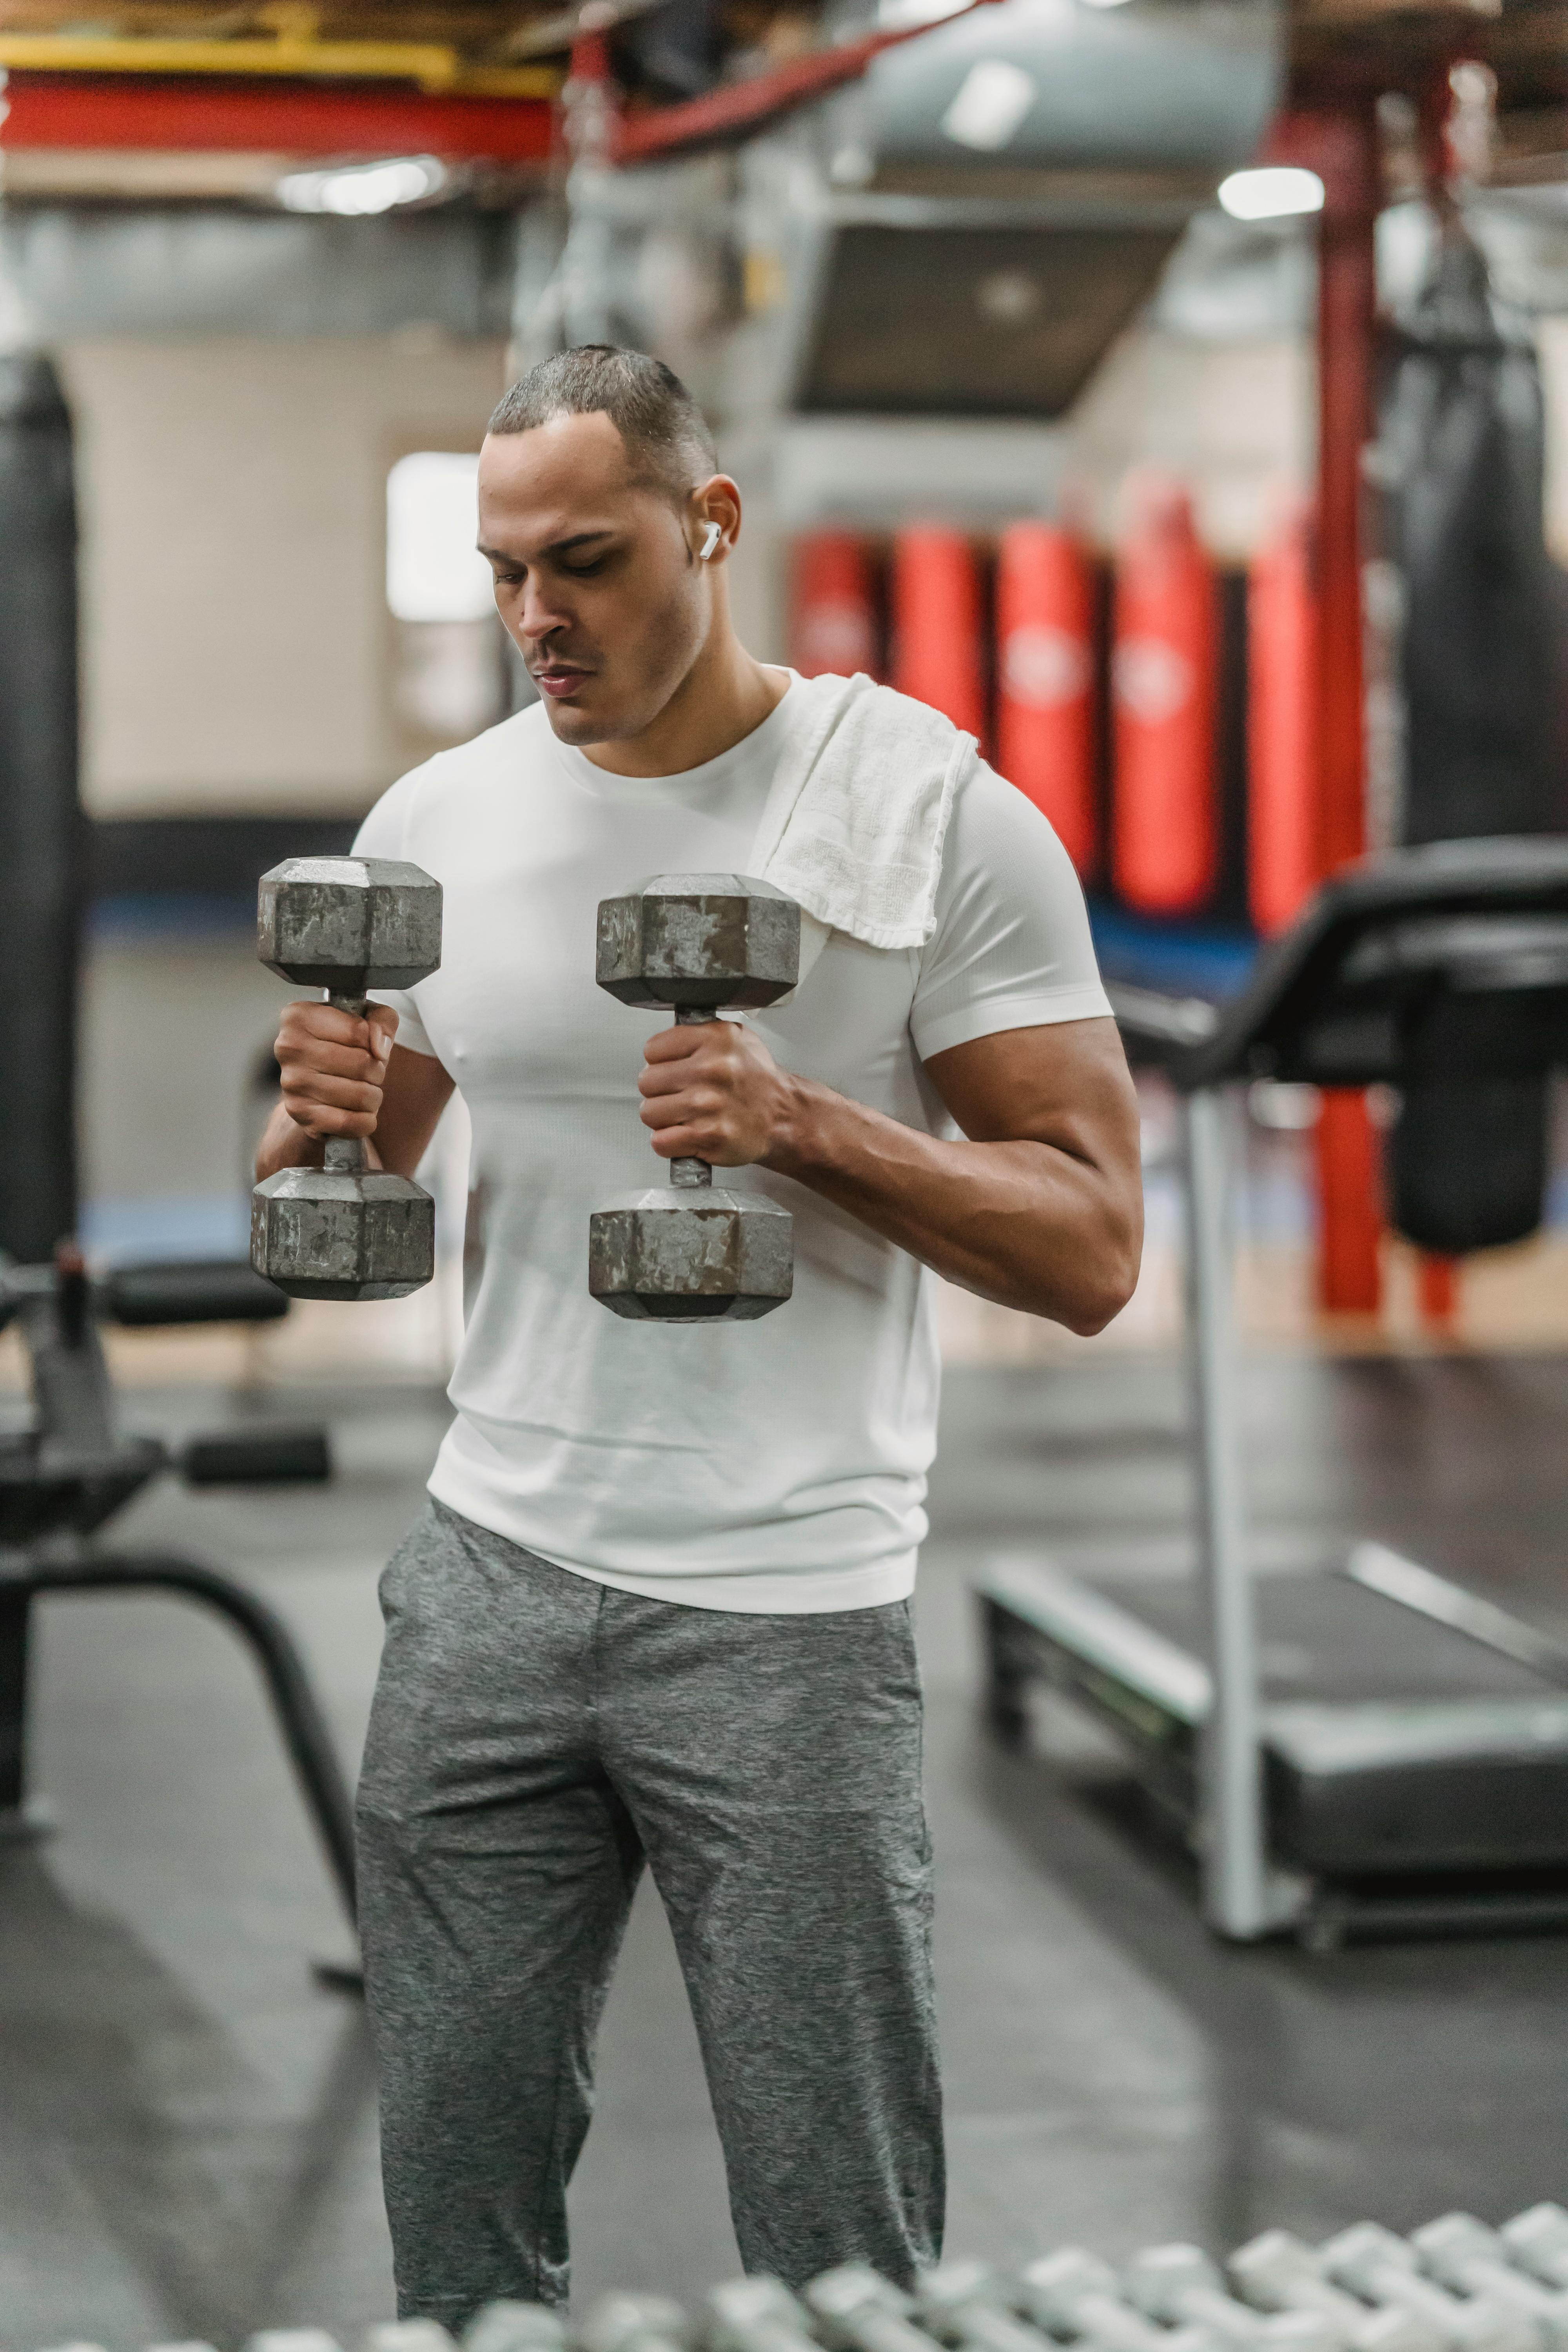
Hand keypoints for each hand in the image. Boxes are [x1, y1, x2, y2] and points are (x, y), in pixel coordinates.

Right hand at [275, 999, 398, 1141]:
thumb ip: (383, 1020)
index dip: (374, 1042)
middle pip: (363, 1063)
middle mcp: (288, 1047)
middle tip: (366, 1072)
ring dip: (373, 1097)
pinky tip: (356, 1112)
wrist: (312, 1087)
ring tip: (360, 1090)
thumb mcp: (367, 1019)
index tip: (365, 1046)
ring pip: (361, 1095)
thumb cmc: (343, 1047)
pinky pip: (352, 1123)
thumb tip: (379, 1048)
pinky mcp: (300, 1114)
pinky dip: (365, 1120)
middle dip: (376, 1071)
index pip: (359, 1031)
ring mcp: (292, 1082)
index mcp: (299, 1016)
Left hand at [638, 1019, 798, 1167]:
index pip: (653, 1049)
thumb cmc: (756, 1079)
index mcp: (715, 1039)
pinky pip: (660, 1141)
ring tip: (686, 1115)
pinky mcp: (708, 1137)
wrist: (783, 1117)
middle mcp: (712, 1070)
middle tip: (681, 1095)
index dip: (660, 1062)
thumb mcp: (735, 1038)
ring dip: (664, 1118)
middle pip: (646, 1082)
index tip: (675, 1069)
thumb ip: (697, 1034)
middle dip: (660, 1091)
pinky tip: (687, 1134)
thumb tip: (662, 1046)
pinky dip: (669, 1143)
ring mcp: (708, 1105)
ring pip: (649, 1112)